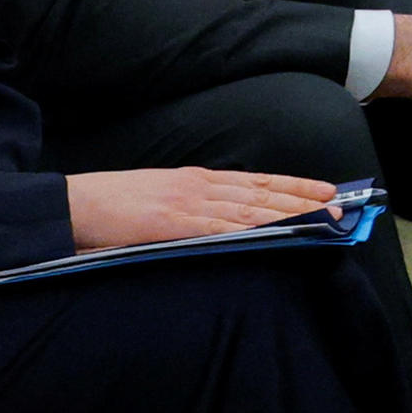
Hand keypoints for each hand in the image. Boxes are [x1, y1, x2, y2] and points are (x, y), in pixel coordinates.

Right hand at [66, 166, 336, 250]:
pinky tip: (274, 232)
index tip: (325, 190)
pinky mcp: (171, 223)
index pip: (256, 182)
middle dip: (304, 198)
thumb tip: (223, 222)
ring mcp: (186, 203)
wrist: (71, 206)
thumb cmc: (112, 207)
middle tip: (340, 204)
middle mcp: (198, 187)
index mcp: (196, 180)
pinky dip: (249, 229)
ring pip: (249, 208)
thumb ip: (192, 207)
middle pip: (262, 192)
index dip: (293, 186)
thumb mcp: (159, 199)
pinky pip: (218, 227)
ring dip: (289, 213)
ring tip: (322, 217)